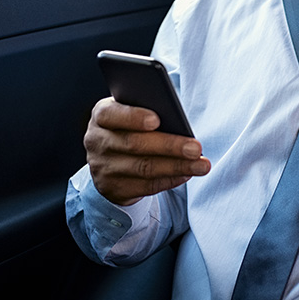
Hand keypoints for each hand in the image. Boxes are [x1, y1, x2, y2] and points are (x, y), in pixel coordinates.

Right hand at [84, 97, 210, 205]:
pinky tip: (187, 174)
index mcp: (101, 115)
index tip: (157, 120)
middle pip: (134, 144)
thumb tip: (176, 118)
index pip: (111, 114)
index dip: (133, 117)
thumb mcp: (131, 113)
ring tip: (201, 165)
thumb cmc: (130, 126)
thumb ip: (146, 111)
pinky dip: (170, 180)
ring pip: (143, 168)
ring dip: (176, 167)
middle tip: (196, 148)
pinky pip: (146, 186)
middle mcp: (97, 141)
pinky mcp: (113, 188)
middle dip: (169, 146)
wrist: (110, 159)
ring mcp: (103, 167)